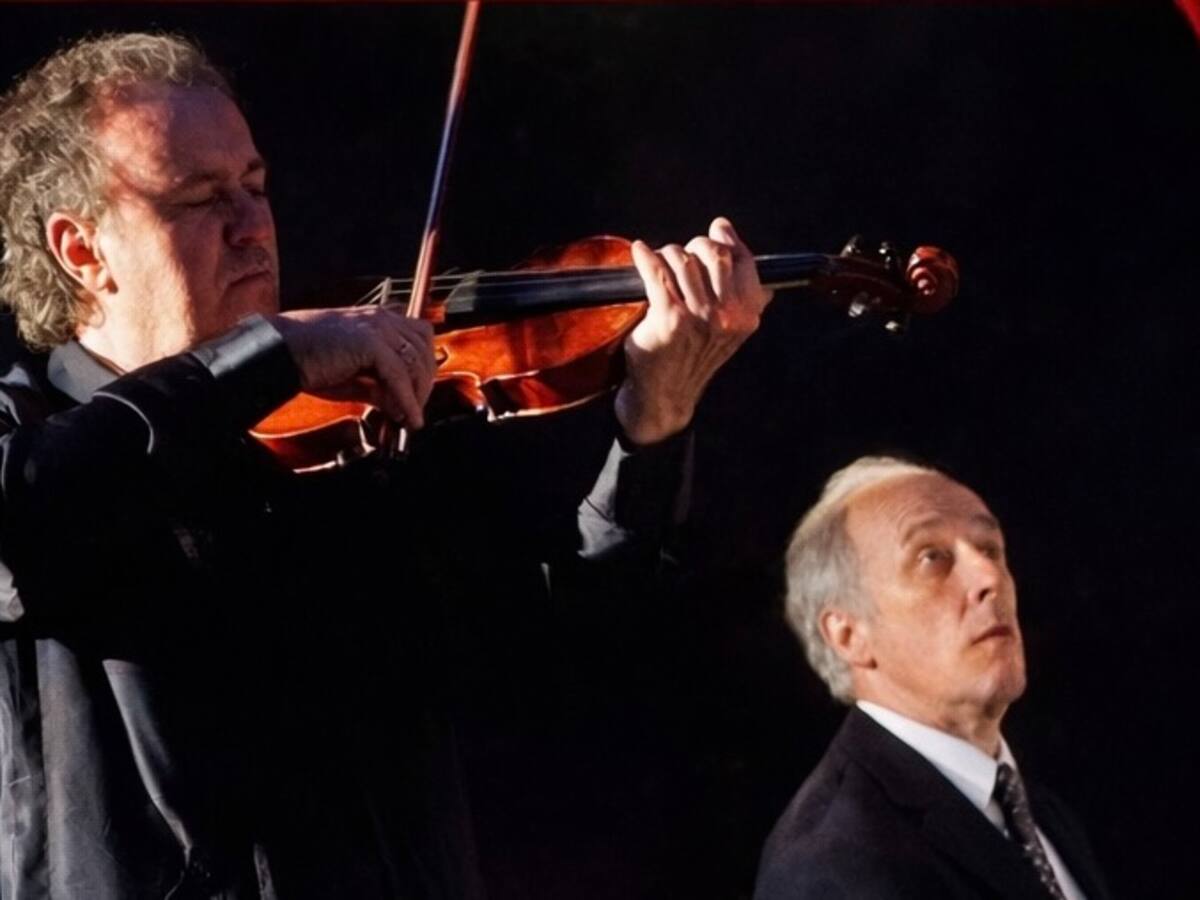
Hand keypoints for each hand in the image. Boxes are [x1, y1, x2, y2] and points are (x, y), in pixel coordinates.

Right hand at [269, 306, 435, 427]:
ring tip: (410, 417)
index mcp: (377, 318)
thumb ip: (380, 388)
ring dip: (418, 393)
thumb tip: (402, 407)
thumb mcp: (354, 379)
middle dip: (424, 382)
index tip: (420, 393)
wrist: (279, 353)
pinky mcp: (369, 342)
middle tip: (416, 409)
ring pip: (415, 362)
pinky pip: (399, 375)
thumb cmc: (309, 361)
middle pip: (423, 348)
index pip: (419, 336)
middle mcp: (381, 317)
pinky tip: (407, 417)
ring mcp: (376, 326)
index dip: (425, 366)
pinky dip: (407, 399)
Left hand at [616, 217, 771, 444]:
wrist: (666, 392)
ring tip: (658, 263)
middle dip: (694, 247)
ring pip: (682, 260)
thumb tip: (736, 242)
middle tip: (681, 256)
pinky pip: (657, 273)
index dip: (727, 239)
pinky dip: (646, 257)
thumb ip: (741, 292)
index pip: (743, 260)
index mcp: (747, 315)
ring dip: (667, 255)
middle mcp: (727, 316)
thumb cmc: (693, 354)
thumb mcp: (730, 328)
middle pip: (713, 253)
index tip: (716, 230)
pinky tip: (640, 252)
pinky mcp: (670, 319)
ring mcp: (699, 317)